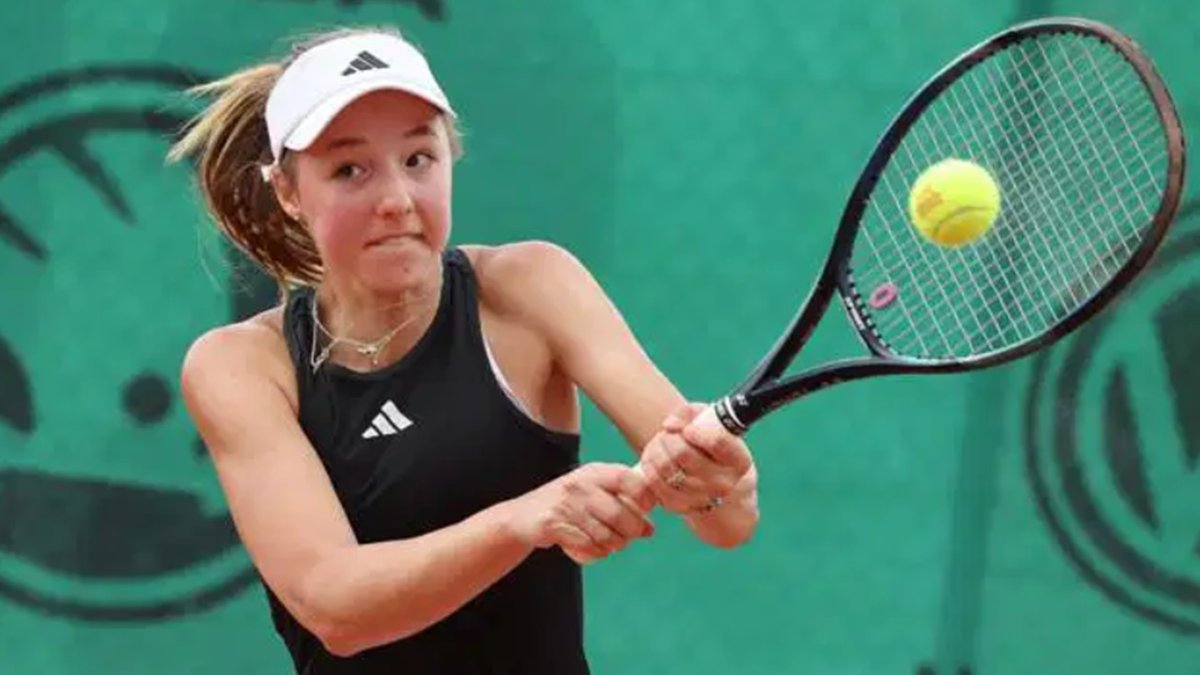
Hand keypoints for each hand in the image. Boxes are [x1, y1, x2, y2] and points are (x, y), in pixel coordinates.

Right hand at [504, 463, 654, 564]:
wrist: (523, 516)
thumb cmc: (567, 504)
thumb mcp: (593, 492)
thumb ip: (621, 503)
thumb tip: (650, 529)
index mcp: (594, 472)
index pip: (627, 478)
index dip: (643, 495)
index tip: (646, 509)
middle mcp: (581, 484)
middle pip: (620, 514)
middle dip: (632, 531)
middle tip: (629, 536)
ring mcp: (566, 504)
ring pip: (606, 535)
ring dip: (613, 545)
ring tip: (609, 543)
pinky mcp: (554, 523)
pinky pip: (587, 546)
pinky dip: (595, 553)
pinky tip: (591, 549)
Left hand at [637, 403, 752, 515]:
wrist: (713, 480)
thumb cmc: (711, 445)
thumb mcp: (710, 421)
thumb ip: (691, 413)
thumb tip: (669, 425)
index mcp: (739, 461)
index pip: (717, 443)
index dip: (697, 432)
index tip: (688, 429)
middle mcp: (724, 484)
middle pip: (683, 454)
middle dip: (669, 438)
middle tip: (668, 433)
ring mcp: (702, 498)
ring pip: (665, 468)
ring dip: (656, 450)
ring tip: (660, 444)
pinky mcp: (680, 506)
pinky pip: (655, 483)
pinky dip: (649, 466)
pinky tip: (654, 458)